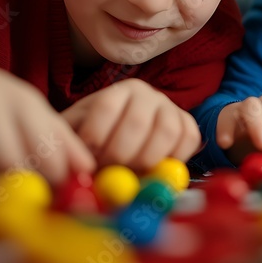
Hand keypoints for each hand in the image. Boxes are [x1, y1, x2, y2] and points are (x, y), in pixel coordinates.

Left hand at [61, 78, 200, 171]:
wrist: (122, 136)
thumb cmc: (96, 138)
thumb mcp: (77, 134)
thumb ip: (72, 146)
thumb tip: (75, 166)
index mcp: (118, 90)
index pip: (107, 106)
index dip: (96, 135)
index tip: (86, 158)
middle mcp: (147, 93)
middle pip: (137, 122)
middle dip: (119, 154)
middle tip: (109, 170)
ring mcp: (170, 107)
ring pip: (167, 132)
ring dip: (147, 159)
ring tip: (131, 172)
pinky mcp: (187, 124)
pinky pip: (189, 139)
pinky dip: (176, 158)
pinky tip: (156, 168)